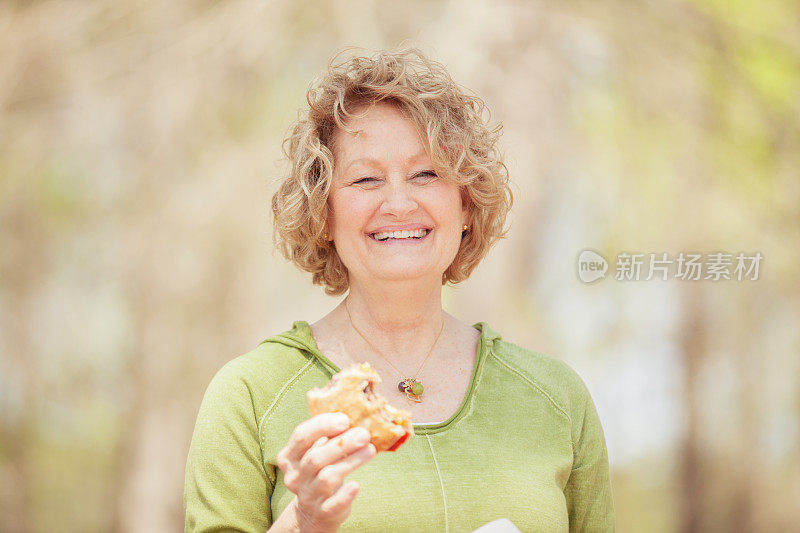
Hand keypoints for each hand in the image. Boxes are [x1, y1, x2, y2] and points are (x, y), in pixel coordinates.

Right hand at [276, 412, 375, 532]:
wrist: (313, 512)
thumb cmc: (320, 471)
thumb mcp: (317, 452)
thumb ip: (328, 437)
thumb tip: (356, 416)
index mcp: (289, 456)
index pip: (301, 436)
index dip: (322, 425)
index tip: (345, 419)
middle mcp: (294, 476)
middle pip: (315, 457)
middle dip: (342, 444)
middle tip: (364, 433)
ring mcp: (307, 496)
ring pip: (327, 478)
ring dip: (351, 462)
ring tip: (370, 450)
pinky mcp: (322, 512)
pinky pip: (333, 504)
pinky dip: (345, 495)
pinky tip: (356, 485)